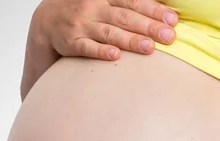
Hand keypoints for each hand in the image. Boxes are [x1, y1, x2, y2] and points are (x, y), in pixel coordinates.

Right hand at [21, 0, 177, 98]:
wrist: (46, 22)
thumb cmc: (85, 13)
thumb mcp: (104, 2)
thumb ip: (128, 6)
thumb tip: (163, 12)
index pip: (134, 1)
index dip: (154, 10)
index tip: (173, 19)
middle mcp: (93, 8)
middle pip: (125, 17)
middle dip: (149, 26)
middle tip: (169, 36)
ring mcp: (81, 24)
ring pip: (109, 32)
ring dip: (130, 40)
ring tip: (149, 47)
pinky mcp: (70, 42)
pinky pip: (86, 47)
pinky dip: (100, 51)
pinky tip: (115, 56)